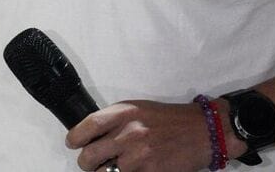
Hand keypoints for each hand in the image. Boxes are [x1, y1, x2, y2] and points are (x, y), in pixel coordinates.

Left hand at [66, 100, 213, 171]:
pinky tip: (132, 170)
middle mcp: (129, 133)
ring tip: (114, 168)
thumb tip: (91, 134)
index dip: (74, 137)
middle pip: (90, 155)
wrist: (202, 131)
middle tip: (89, 163)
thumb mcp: (138, 110)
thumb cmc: (168, 120)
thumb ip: (114, 120)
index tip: (72, 143)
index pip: (88, 126)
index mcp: (124, 113)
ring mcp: (139, 155)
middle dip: (86, 163)